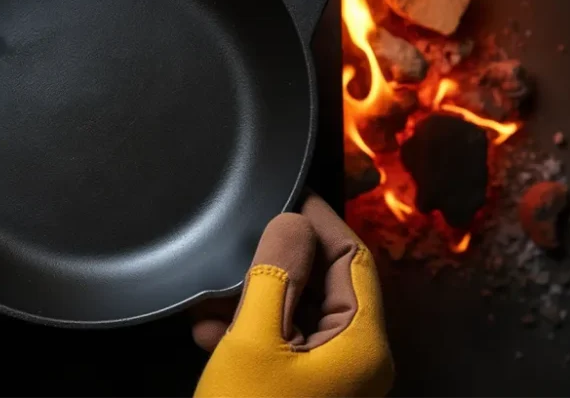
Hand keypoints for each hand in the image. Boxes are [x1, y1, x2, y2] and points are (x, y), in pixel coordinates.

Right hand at [191, 194, 393, 397]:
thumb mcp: (254, 341)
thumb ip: (275, 275)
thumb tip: (292, 221)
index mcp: (361, 343)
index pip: (352, 258)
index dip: (319, 221)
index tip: (286, 191)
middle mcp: (355, 356)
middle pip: (323, 284)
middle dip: (275, 260)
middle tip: (236, 235)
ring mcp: (329, 374)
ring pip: (296, 313)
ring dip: (252, 297)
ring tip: (209, 289)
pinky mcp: (300, 386)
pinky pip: (280, 343)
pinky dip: (247, 330)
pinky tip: (208, 328)